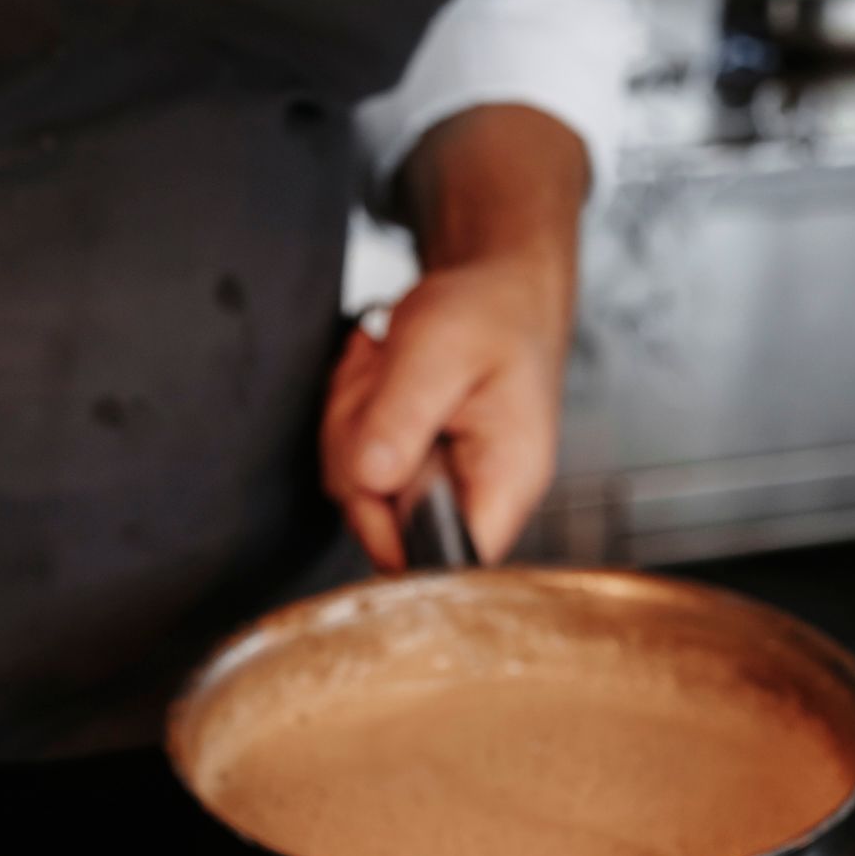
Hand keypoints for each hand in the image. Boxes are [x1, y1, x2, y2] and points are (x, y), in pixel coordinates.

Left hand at [320, 255, 571, 570]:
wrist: (497, 294)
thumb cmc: (490, 316)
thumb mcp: (441, 345)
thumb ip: (404, 414)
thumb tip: (371, 480)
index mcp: (503, 484)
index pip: (443, 561)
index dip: (390, 530)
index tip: (376, 463)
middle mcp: (472, 502)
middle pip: (379, 525)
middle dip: (357, 445)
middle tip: (383, 381)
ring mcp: (435, 494)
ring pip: (355, 491)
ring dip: (351, 420)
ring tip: (389, 371)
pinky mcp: (409, 479)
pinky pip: (351, 468)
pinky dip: (351, 417)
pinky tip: (381, 381)